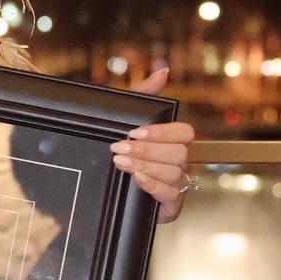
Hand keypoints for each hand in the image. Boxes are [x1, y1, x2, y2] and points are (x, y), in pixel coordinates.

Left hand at [115, 64, 196, 223]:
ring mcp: (177, 185)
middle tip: (119, 148)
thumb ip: (143, 94)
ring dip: (146, 166)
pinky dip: (154, 186)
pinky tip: (137, 178)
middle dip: (148, 150)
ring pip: (175, 173)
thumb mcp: (124, 120)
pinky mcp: (170, 207)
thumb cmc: (117, 148)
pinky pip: (172, 196)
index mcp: (172, 142)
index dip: (162, 132)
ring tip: (121, 162)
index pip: (184, 132)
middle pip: (180, 153)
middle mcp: (179, 163)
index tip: (134, 131)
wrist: (95, 187)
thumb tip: (163, 72)